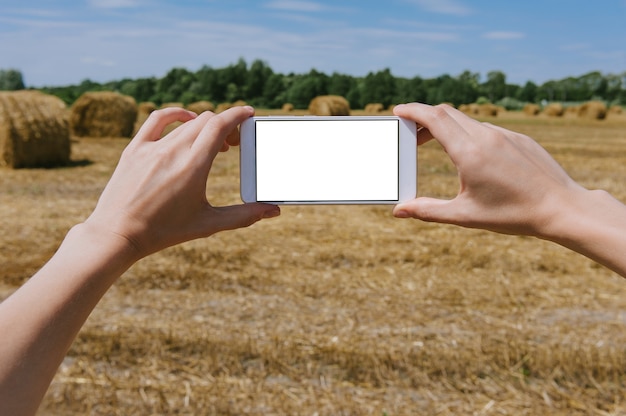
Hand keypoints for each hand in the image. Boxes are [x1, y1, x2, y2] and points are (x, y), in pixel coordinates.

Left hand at [85, 106, 279, 257]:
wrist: (117, 234)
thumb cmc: (164, 232)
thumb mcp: (208, 224)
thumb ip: (244, 216)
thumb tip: (273, 211)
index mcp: (193, 166)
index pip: (220, 125)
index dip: (237, 115)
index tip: (248, 113)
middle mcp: (173, 151)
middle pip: (207, 121)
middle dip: (225, 126)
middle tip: (233, 144)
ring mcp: (151, 147)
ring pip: (186, 122)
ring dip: (205, 126)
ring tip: (212, 144)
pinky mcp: (134, 149)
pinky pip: (157, 120)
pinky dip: (176, 115)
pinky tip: (185, 121)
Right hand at [392, 103, 584, 236]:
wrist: (561, 208)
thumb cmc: (512, 214)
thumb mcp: (465, 215)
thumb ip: (428, 210)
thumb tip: (399, 211)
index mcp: (470, 153)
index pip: (434, 118)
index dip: (413, 110)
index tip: (398, 111)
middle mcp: (487, 137)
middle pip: (447, 113)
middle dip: (424, 118)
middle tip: (411, 133)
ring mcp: (506, 135)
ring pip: (468, 121)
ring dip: (447, 126)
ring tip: (437, 144)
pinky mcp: (520, 139)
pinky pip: (488, 129)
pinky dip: (469, 133)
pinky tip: (471, 155)